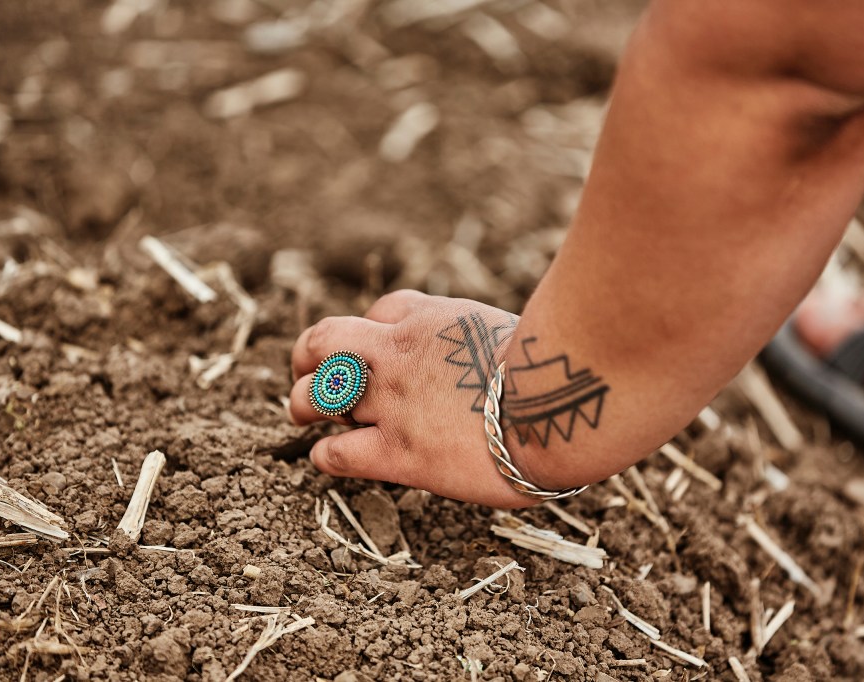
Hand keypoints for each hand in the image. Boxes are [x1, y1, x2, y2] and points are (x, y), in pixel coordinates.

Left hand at [289, 290, 540, 507]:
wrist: (562, 399)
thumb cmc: (560, 368)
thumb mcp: (515, 330)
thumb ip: (490, 345)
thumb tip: (505, 366)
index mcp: (432, 319)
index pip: (383, 309)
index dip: (373, 329)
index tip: (380, 349)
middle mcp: (399, 354)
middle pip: (325, 339)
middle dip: (308, 355)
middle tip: (308, 374)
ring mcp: (392, 402)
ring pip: (315, 394)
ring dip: (302, 402)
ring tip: (303, 413)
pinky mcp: (397, 451)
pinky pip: (336, 451)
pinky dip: (325, 454)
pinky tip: (332, 458)